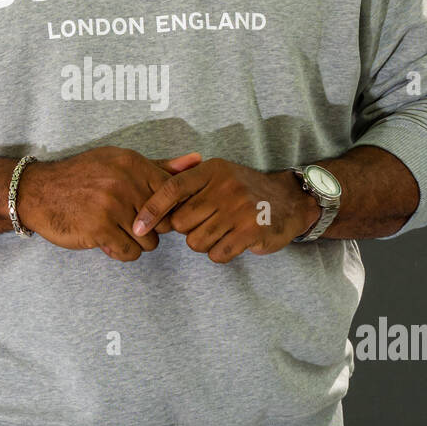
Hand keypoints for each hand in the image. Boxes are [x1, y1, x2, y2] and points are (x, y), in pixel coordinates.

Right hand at [15, 146, 201, 260]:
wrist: (37, 191)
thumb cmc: (82, 177)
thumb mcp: (119, 162)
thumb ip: (160, 166)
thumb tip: (198, 161)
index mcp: (134, 164)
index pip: (174, 195)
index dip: (166, 210)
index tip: (153, 213)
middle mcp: (126, 183)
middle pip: (165, 222)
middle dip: (152, 229)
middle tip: (131, 223)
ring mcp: (112, 207)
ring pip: (150, 242)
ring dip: (136, 243)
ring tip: (117, 231)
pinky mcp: (99, 229)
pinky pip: (130, 253)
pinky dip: (121, 253)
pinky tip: (107, 242)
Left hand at [131, 158, 315, 262]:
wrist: (289, 201)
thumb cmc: (243, 190)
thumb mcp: (218, 175)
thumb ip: (187, 182)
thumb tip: (146, 197)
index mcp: (212, 171)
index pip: (172, 189)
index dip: (151, 209)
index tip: (137, 228)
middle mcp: (225, 187)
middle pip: (180, 223)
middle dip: (186, 230)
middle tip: (205, 223)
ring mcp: (239, 210)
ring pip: (196, 242)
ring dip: (204, 243)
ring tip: (221, 231)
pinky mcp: (252, 231)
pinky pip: (217, 255)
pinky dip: (220, 253)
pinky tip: (232, 241)